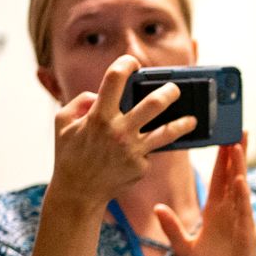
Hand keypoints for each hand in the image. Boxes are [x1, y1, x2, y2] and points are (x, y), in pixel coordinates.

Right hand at [47, 55, 195, 213]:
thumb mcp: (62, 123)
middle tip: (175, 89)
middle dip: (168, 92)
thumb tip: (99, 95)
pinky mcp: (141, 166)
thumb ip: (79, 102)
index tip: (133, 63)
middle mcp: (119, 131)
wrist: (78, 192)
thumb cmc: (69, 154)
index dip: (125, 64)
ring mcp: (133, 150)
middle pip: (153, 104)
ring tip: (193, 120)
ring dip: (183, 124)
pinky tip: (139, 153)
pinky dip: (144, 149)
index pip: (114, 80)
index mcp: (98, 116)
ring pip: (166, 132)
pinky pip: (149, 151)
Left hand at [156, 133, 255, 255]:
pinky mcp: (246, 231)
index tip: (222, 137)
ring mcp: (240, 218)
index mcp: (215, 210)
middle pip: (232, 174)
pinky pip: (244, 209)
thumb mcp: (185, 247)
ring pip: (239, 186)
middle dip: (234, 151)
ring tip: (237, 144)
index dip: (219, 157)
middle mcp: (230, 210)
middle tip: (236, 126)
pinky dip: (242, 194)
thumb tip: (157, 208)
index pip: (218, 177)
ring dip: (238, 166)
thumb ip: (172, 227)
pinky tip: (240, 180)